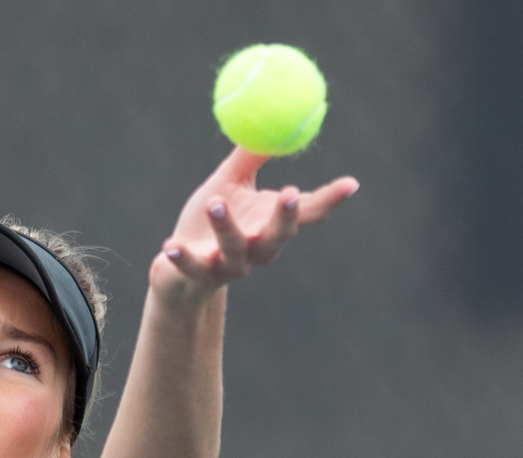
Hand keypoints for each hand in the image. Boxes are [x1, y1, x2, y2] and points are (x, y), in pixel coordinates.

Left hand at [151, 146, 358, 303]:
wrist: (180, 270)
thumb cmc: (212, 219)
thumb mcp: (229, 183)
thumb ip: (249, 155)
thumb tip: (270, 116)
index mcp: (270, 223)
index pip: (307, 213)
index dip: (330, 200)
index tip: (351, 183)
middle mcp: (258, 249)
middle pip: (279, 236)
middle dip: (286, 217)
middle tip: (290, 193)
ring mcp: (231, 266)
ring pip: (235, 249)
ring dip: (227, 227)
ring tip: (215, 202)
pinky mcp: (201, 277)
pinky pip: (193, 268)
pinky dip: (183, 258)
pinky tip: (170, 246)